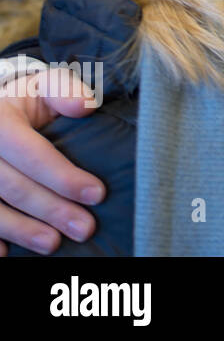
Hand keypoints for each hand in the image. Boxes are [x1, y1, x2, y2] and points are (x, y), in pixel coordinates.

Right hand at [0, 67, 104, 254]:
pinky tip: (5, 254)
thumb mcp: (45, 86)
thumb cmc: (28, 100)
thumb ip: (65, 91)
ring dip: (21, 230)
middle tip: (85, 228)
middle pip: (12, 186)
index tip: (98, 194)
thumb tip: (85, 106)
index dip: (63, 176)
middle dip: (50, 210)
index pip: (31, 153)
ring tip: (53, 245)